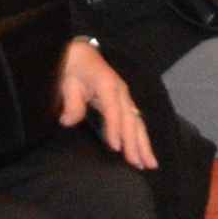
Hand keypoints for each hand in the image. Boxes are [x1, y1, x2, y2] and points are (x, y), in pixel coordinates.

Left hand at [56, 40, 156, 169]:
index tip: (116, 148)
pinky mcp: (124, 102)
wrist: (80, 53)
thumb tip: (68, 121)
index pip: (113, 111)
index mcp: (107, 85)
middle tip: (139, 165)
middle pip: (131, 120)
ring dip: (144, 144)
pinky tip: (144, 151)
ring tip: (150, 164)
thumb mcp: (68, 82)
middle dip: (136, 143)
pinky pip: (135, 121)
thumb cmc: (73, 68)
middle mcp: (121, 91)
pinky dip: (141, 137)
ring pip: (137, 122)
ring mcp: (125, 96)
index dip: (115, 129)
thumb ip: (71, 102)